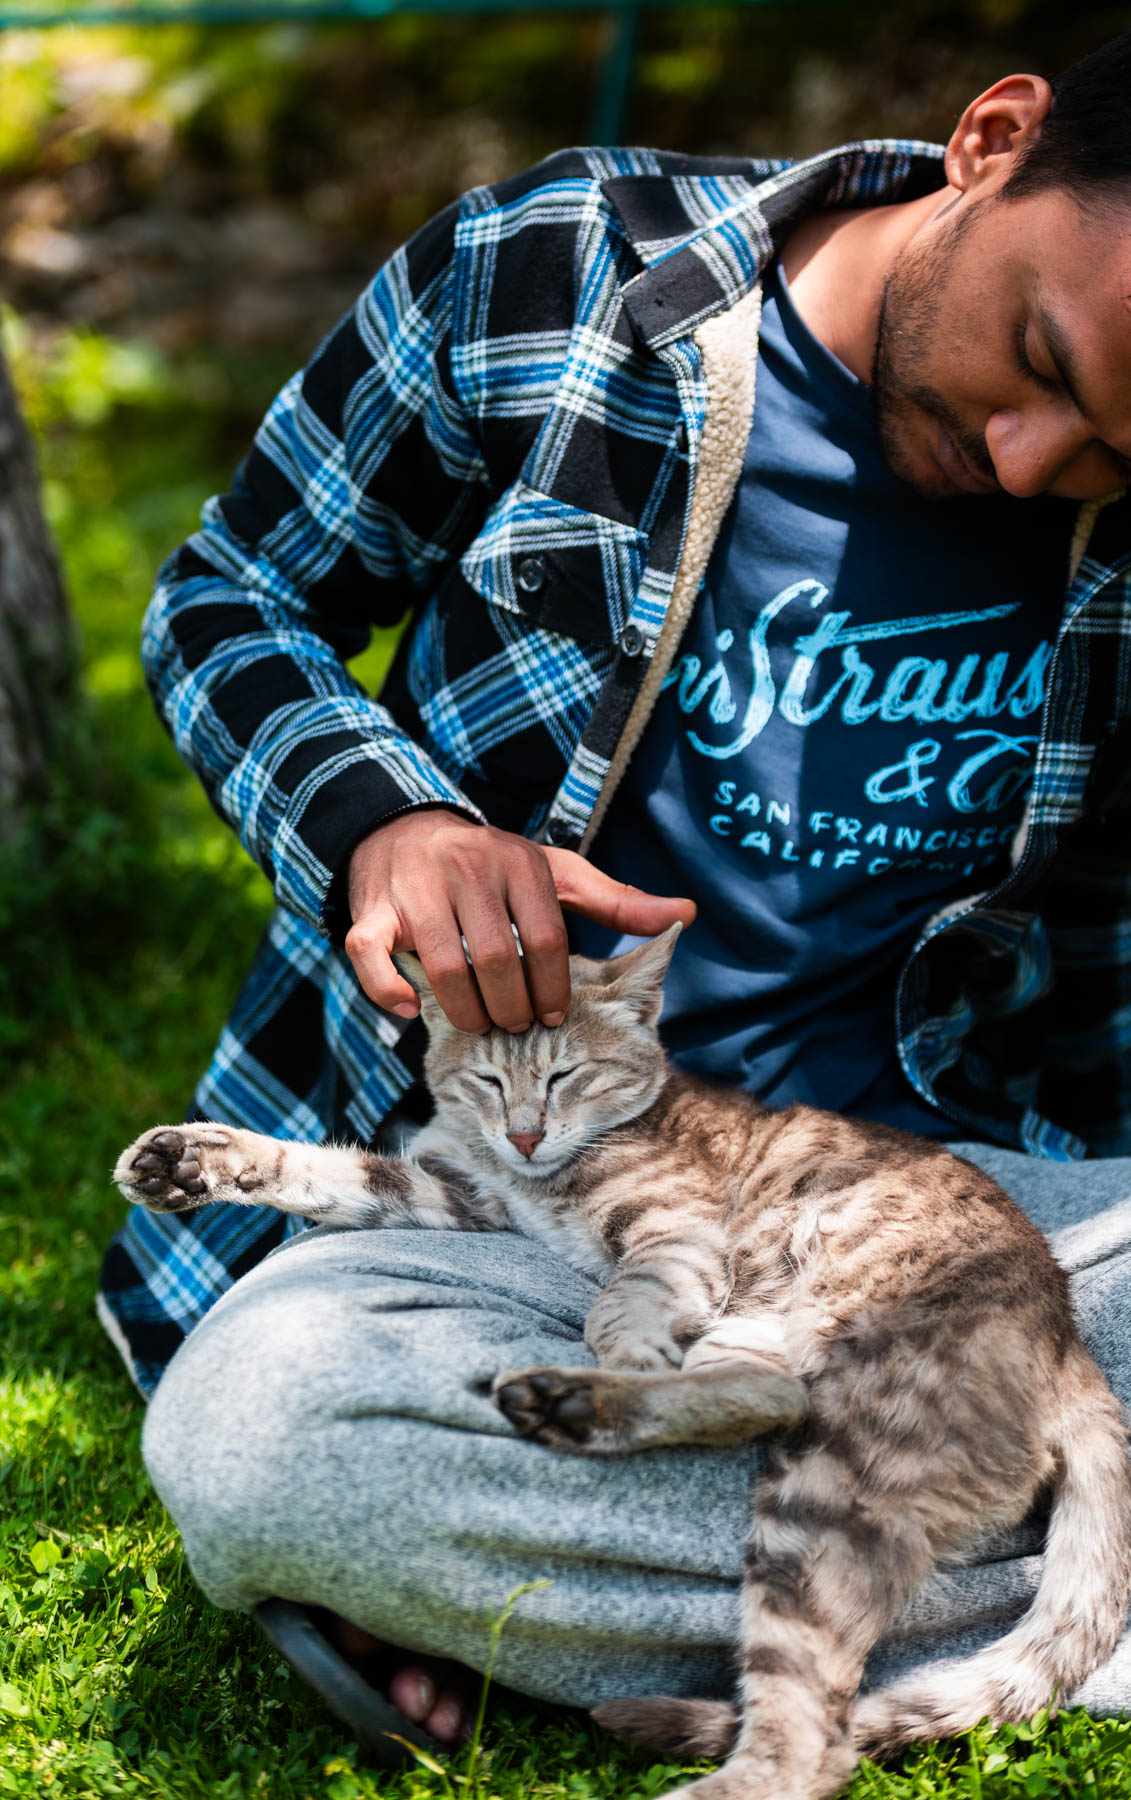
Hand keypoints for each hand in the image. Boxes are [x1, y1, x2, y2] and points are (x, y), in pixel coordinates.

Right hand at [345, 808, 695, 1032]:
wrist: (405, 830)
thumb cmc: (494, 866)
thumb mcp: (556, 875)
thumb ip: (616, 903)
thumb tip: (685, 916)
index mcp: (518, 863)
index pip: (545, 938)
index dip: (553, 987)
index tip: (554, 1016)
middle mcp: (466, 869)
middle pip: (494, 959)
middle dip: (511, 1007)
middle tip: (518, 1030)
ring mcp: (414, 889)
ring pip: (442, 967)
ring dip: (466, 1012)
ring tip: (481, 1027)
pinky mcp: (371, 910)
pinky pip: (370, 957)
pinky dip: (391, 993)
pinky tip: (416, 1012)